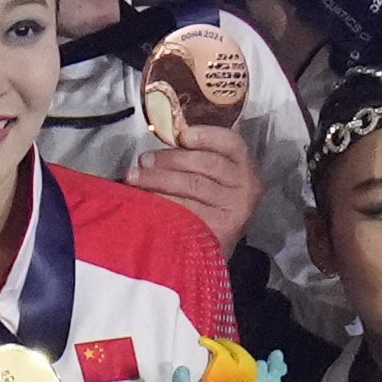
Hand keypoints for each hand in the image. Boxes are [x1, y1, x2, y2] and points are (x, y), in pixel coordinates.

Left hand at [132, 130, 258, 250]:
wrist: (213, 246)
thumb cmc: (207, 203)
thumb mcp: (211, 177)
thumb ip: (197, 156)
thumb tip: (167, 138)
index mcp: (245, 165)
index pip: (231, 142)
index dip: (205, 135)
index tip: (181, 135)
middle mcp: (247, 185)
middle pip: (206, 163)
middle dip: (170, 159)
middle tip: (144, 160)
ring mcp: (237, 208)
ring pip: (193, 184)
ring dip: (159, 178)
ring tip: (135, 177)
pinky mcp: (222, 228)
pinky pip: (187, 209)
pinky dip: (164, 201)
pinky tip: (146, 199)